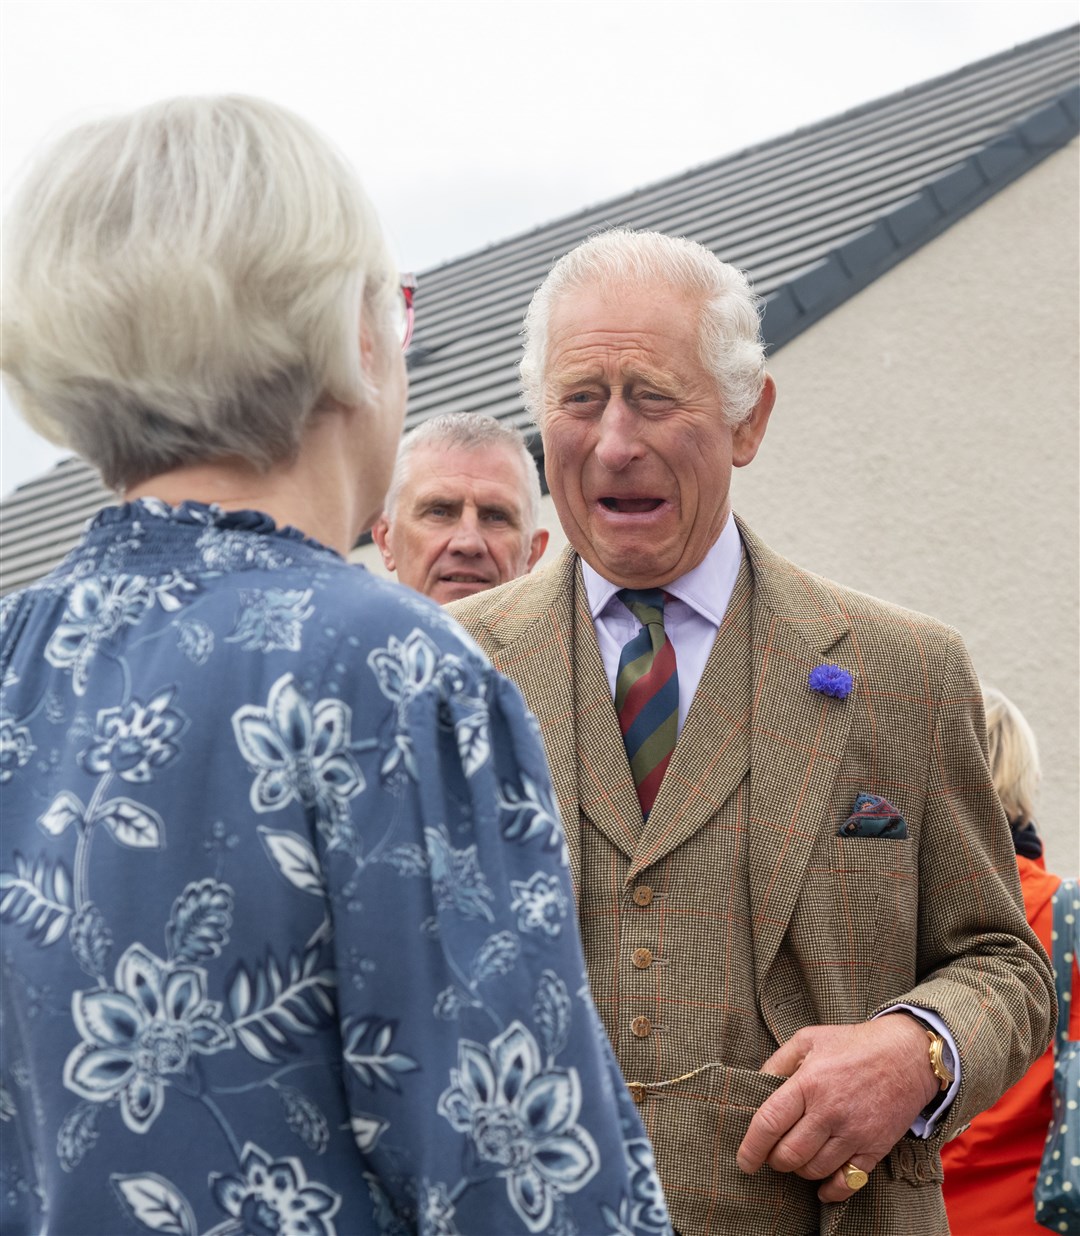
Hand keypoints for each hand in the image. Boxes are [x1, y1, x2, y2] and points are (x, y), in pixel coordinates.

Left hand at [736, 1014, 939, 1201]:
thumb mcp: (808, 1038)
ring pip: (814, 1170)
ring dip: (799, 1170)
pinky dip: (830, 1190)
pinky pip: (847, 1183)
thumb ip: (778, 1062)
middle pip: (789, 1155)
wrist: (907, 1055)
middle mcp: (830, 1112)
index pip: (770, 1123)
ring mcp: (854, 1133)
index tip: (744, 1161)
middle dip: (775, 1160)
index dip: (751, 1147)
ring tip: (798, 1156)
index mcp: (809, 1082)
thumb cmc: (853, 1043)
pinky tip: (822, 1185)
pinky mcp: (875, 1148)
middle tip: (774, 1153)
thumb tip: (755, 1085)